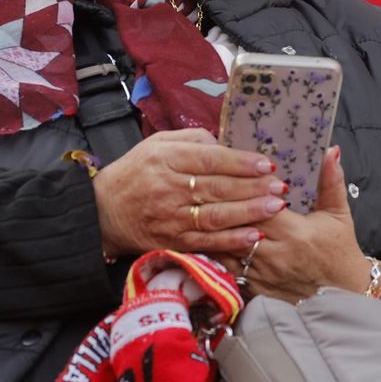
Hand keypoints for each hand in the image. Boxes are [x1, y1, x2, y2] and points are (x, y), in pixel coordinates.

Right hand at [92, 128, 286, 257]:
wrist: (101, 212)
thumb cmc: (135, 173)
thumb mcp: (156, 144)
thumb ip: (192, 139)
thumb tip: (225, 144)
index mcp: (164, 159)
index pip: (209, 159)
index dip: (240, 162)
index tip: (266, 163)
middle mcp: (167, 188)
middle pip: (217, 188)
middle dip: (253, 187)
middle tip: (279, 186)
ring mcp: (169, 218)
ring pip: (216, 216)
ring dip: (249, 212)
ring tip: (275, 206)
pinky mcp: (171, 242)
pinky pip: (206, 242)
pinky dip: (232, 240)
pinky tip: (254, 235)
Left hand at [220, 147, 370, 301]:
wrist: (341, 300)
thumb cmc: (339, 254)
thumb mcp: (339, 215)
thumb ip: (331, 182)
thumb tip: (331, 151)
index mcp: (295, 233)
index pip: (260, 206)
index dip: (247, 189)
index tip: (240, 174)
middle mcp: (274, 255)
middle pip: (237, 224)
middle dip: (224, 205)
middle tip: (210, 185)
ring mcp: (260, 275)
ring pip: (224, 247)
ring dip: (213, 228)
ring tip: (201, 207)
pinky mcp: (252, 289)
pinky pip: (224, 268)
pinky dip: (214, 251)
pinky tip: (205, 237)